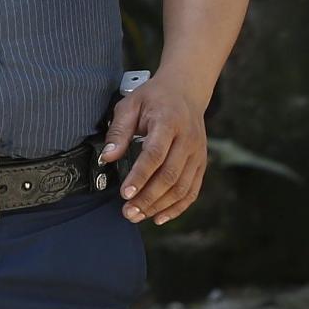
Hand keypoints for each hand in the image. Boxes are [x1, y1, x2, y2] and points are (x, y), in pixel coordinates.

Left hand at [99, 71, 208, 224]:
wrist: (186, 91)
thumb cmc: (154, 98)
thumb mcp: (130, 105)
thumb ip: (118, 131)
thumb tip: (107, 157)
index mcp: (168, 122)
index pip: (155, 154)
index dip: (140, 176)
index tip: (125, 193)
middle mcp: (187, 139)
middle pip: (170, 175)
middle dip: (147, 198)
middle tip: (128, 212)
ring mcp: (197, 153)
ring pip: (182, 187)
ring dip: (159, 206)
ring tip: (138, 215)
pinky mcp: (201, 163)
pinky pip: (192, 190)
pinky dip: (177, 207)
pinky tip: (159, 217)